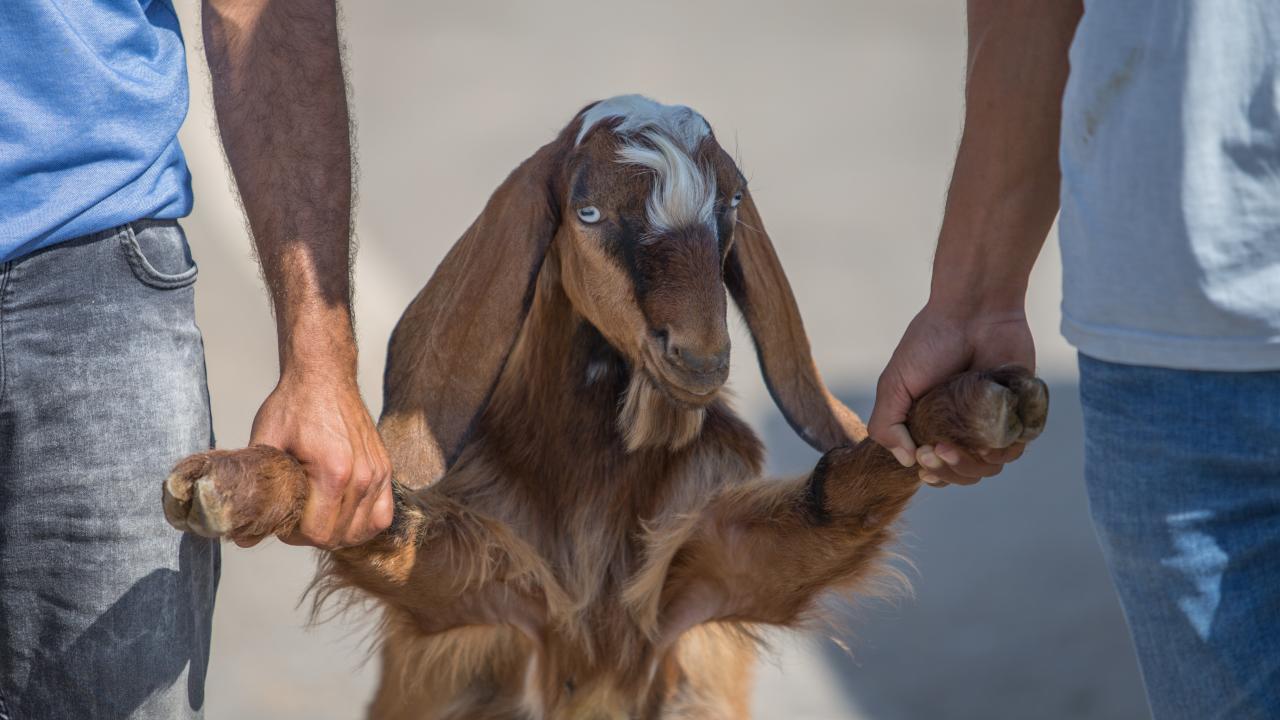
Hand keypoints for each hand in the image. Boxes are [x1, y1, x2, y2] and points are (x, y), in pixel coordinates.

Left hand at [245, 369, 392, 547]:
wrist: (325, 376)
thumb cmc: (294, 406)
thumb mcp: (265, 443)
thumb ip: (255, 491)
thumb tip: (239, 535)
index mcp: (333, 472)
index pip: (318, 533)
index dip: (293, 536)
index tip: (280, 521)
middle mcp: (362, 476)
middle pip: (339, 536)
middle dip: (311, 536)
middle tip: (294, 519)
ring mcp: (378, 473)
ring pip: (363, 530)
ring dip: (338, 533)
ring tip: (318, 518)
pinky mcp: (385, 469)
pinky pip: (382, 515)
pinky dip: (364, 524)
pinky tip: (345, 517)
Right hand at [868, 302, 1034, 486]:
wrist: (974, 311)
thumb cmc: (930, 342)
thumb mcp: (894, 384)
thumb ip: (886, 424)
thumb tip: (906, 462)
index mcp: (932, 425)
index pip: (934, 468)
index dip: (930, 472)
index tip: (923, 457)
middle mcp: (961, 428)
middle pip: (961, 475)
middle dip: (947, 472)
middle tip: (934, 449)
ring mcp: (990, 422)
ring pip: (988, 468)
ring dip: (969, 467)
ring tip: (951, 446)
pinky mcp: (1018, 413)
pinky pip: (1015, 449)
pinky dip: (999, 451)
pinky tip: (982, 437)